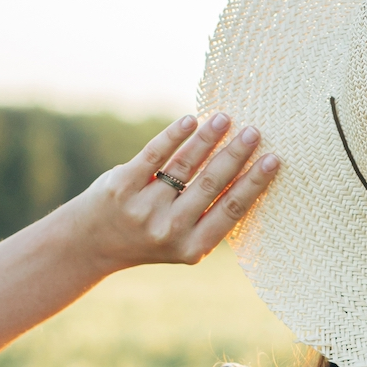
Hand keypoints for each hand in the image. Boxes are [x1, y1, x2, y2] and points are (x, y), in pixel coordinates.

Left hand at [63, 112, 278, 272]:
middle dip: (235, 156)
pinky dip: (173, 135)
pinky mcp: (121, 187)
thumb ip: (209, 216)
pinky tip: (191, 120)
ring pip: (183, 166)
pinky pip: (153, 155)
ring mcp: (143, 208)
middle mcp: (169, 230)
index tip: (274, 159)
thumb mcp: (183, 240)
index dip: (254, 184)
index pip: (231, 210)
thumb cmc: (150, 236)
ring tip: (225, 118)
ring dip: (207, 139)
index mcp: (193, 247)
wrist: (92, 244)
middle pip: (210, 185)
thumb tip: (247, 173)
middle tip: (255, 132)